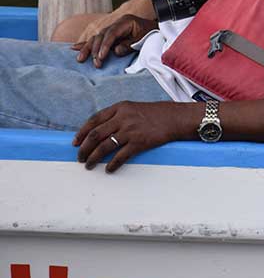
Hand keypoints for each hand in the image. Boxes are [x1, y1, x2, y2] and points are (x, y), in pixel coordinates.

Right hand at [72, 15, 155, 67]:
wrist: (155, 28)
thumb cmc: (151, 33)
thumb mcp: (144, 38)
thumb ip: (129, 45)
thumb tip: (115, 51)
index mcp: (125, 21)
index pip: (111, 33)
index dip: (105, 45)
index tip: (101, 57)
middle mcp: (116, 23)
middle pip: (101, 35)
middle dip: (96, 50)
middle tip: (95, 63)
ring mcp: (111, 27)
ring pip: (96, 37)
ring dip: (88, 49)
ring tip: (80, 59)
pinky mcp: (109, 34)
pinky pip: (96, 39)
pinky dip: (86, 44)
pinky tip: (74, 48)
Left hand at [73, 100, 193, 172]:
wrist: (175, 118)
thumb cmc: (155, 114)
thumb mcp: (133, 108)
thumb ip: (117, 116)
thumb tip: (99, 132)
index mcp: (120, 108)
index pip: (94, 120)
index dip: (81, 133)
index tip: (75, 143)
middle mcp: (123, 118)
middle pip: (95, 135)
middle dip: (84, 148)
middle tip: (79, 158)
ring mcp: (131, 130)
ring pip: (104, 147)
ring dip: (93, 158)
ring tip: (88, 165)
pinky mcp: (139, 142)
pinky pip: (120, 156)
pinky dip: (112, 165)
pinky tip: (109, 169)